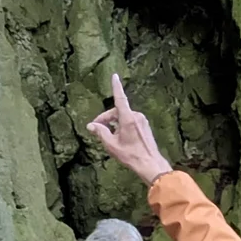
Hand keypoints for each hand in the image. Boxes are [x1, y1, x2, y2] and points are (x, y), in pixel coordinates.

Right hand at [85, 73, 172, 187]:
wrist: (150, 164)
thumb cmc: (130, 155)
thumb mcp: (111, 145)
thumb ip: (100, 132)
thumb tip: (91, 125)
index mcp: (128, 118)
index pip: (120, 98)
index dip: (116, 87)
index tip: (115, 76)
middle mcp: (136, 116)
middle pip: (117, 111)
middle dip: (106, 119)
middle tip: (96, 129)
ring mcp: (142, 121)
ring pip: (123, 117)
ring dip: (114, 123)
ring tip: (108, 137)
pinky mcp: (144, 126)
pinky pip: (130, 121)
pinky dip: (121, 126)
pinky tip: (118, 138)